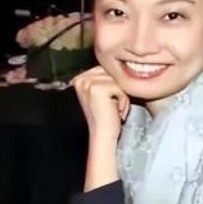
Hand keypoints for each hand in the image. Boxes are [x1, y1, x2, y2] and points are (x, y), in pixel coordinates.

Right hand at [71, 67, 129, 191]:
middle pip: (111, 72)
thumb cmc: (107, 118)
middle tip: (114, 108)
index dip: (114, 85)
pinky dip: (124, 100)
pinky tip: (117, 112)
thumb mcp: (103, 95)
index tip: (110, 103)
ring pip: (117, 79)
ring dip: (122, 96)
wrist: (103, 136)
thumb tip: (120, 66)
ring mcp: (87, 83)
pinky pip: (120, 87)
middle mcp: (81, 79)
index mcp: (79, 79)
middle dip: (118, 90)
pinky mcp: (97, 88)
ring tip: (115, 110)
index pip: (105, 70)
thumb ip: (105, 79)